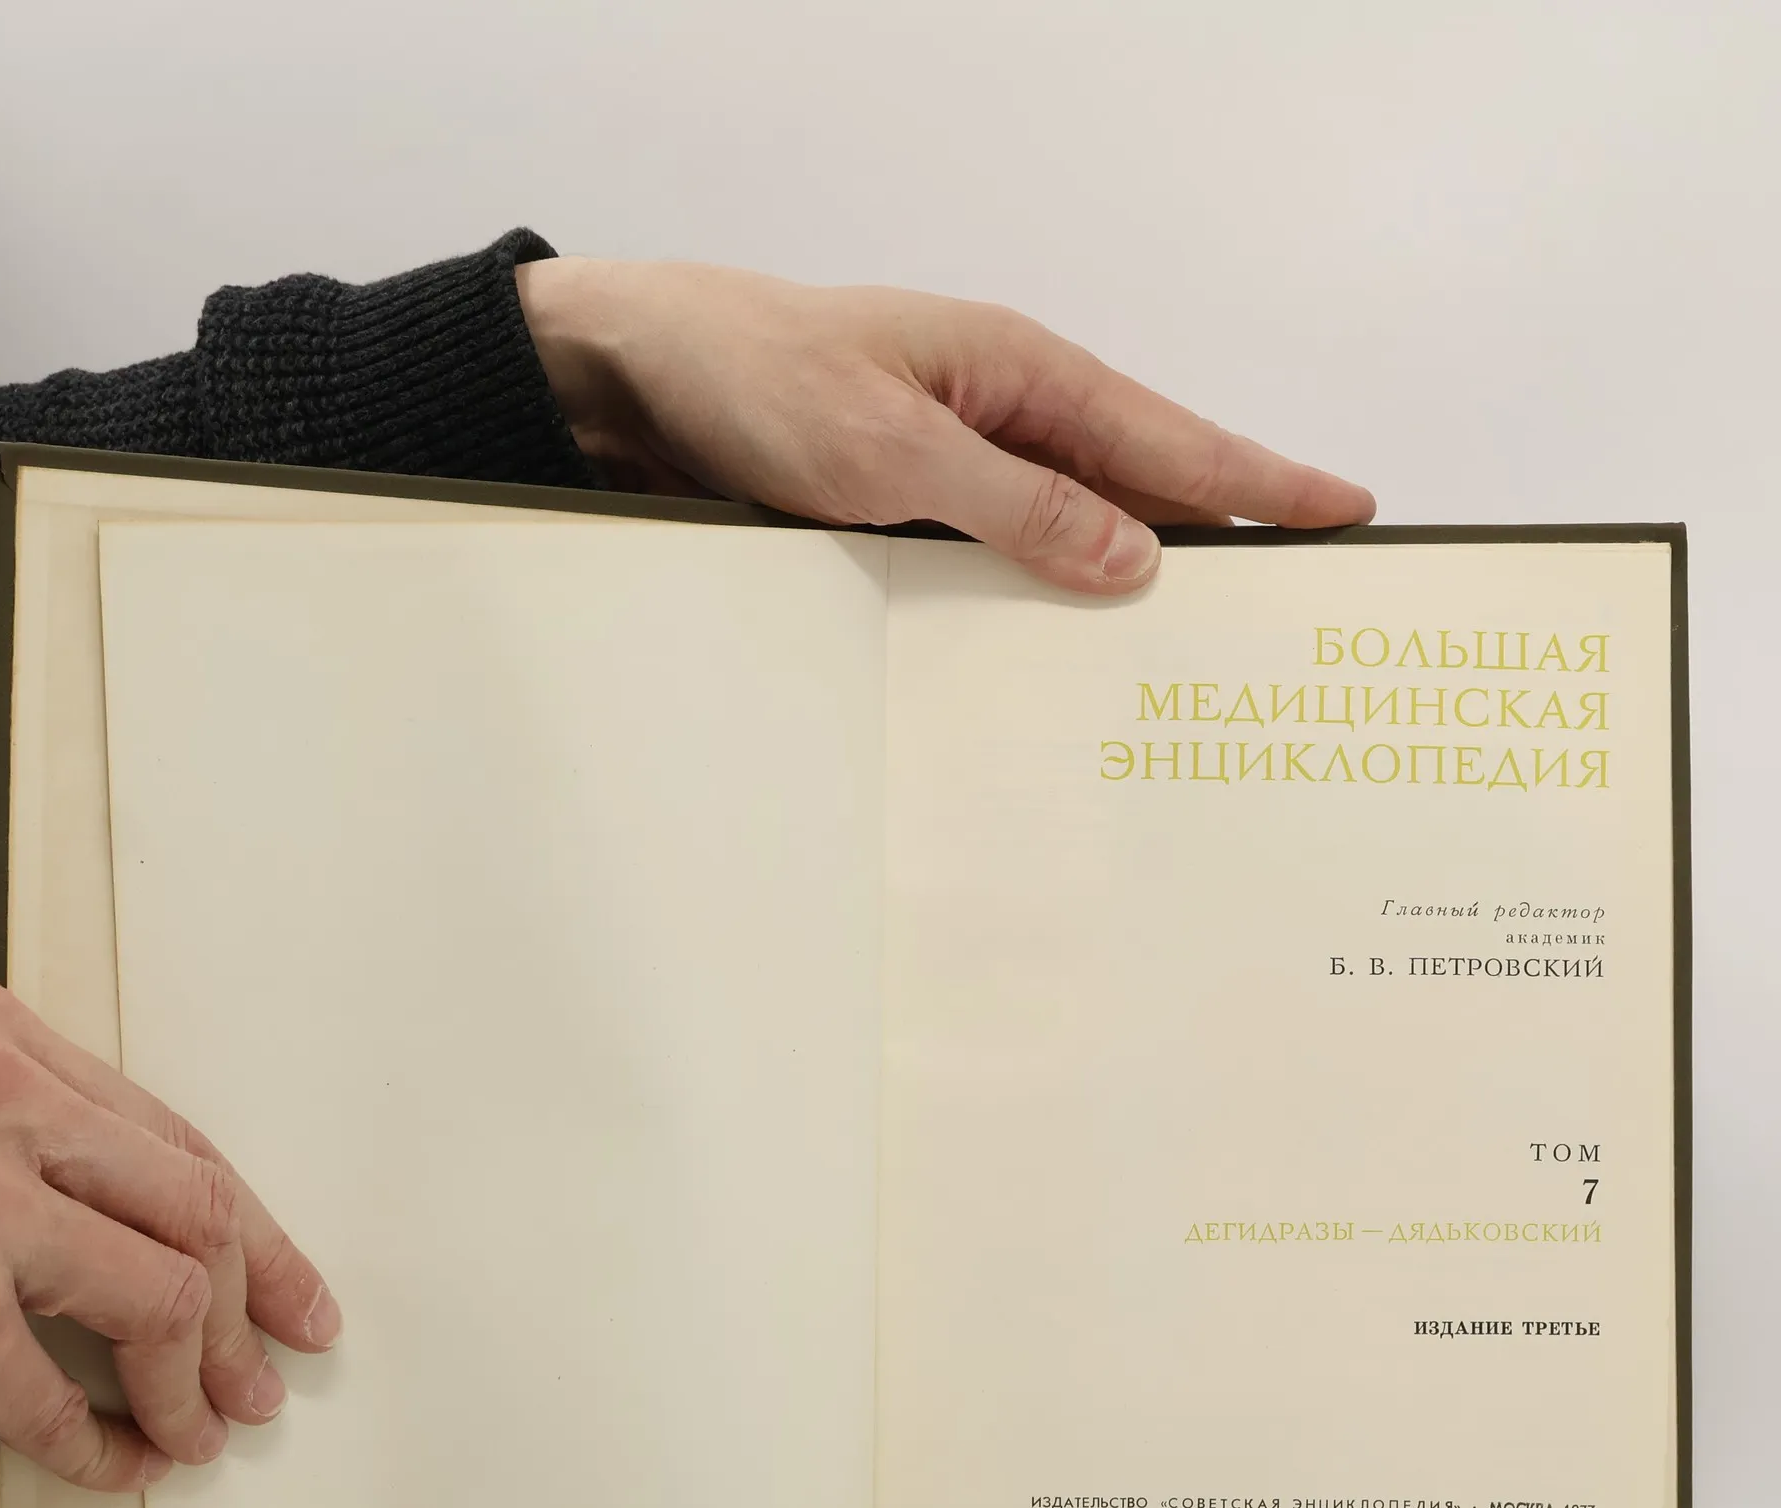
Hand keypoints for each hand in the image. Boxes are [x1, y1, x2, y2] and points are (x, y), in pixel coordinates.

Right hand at [0, 974, 339, 1490]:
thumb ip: (42, 1136)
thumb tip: (190, 1234)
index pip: (173, 1137)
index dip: (253, 1225)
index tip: (292, 1285)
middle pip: (192, 1210)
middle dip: (251, 1304)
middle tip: (270, 1367)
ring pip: (160, 1298)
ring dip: (195, 1382)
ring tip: (204, 1426)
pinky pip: (62, 1398)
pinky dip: (104, 1445)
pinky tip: (118, 1459)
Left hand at [517, 258, 1373, 593]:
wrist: (638, 377)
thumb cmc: (759, 380)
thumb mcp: (893, 452)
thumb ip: (1016, 507)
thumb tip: (1135, 559)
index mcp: (1020, 374)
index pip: (1170, 438)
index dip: (1261, 481)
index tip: (1346, 513)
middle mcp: (1002, 417)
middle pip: (1136, 490)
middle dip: (1215, 546)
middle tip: (1289, 613)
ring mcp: (957, 465)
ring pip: (1069, 535)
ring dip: (1122, 588)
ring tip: (1194, 655)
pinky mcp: (910, 508)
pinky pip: (1000, 559)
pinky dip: (1038, 600)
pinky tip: (1059, 649)